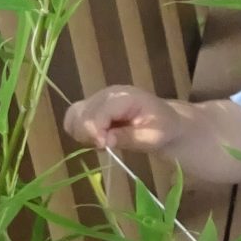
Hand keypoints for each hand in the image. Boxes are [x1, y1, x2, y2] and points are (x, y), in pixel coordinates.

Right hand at [63, 85, 183, 153]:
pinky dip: (80, 132)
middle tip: (106, 146)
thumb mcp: (153, 136)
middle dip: (89, 135)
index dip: (95, 131)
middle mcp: (107, 94)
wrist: (166, 122)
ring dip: (82, 134)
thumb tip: (105, 141)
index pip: (98, 112)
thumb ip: (129, 137)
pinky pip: (74, 119)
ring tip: (102, 142)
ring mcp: (98, 99)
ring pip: (74, 116)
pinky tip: (97, 139)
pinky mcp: (92, 107)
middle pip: (82, 114)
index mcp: (124, 96)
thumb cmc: (163, 128)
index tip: (103, 147)